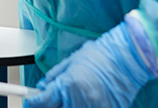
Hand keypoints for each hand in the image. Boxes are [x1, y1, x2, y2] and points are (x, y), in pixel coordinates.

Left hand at [25, 21, 155, 107]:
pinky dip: (82, 107)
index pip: (42, 102)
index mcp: (68, 85)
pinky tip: (83, 102)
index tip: (30, 102)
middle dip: (49, 107)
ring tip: (70, 99)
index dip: (33, 103)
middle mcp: (79, 100)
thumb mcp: (71, 61)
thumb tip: (43, 88)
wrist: (127, 59)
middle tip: (50, 102)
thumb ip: (55, 77)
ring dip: (66, 107)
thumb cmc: (101, 55)